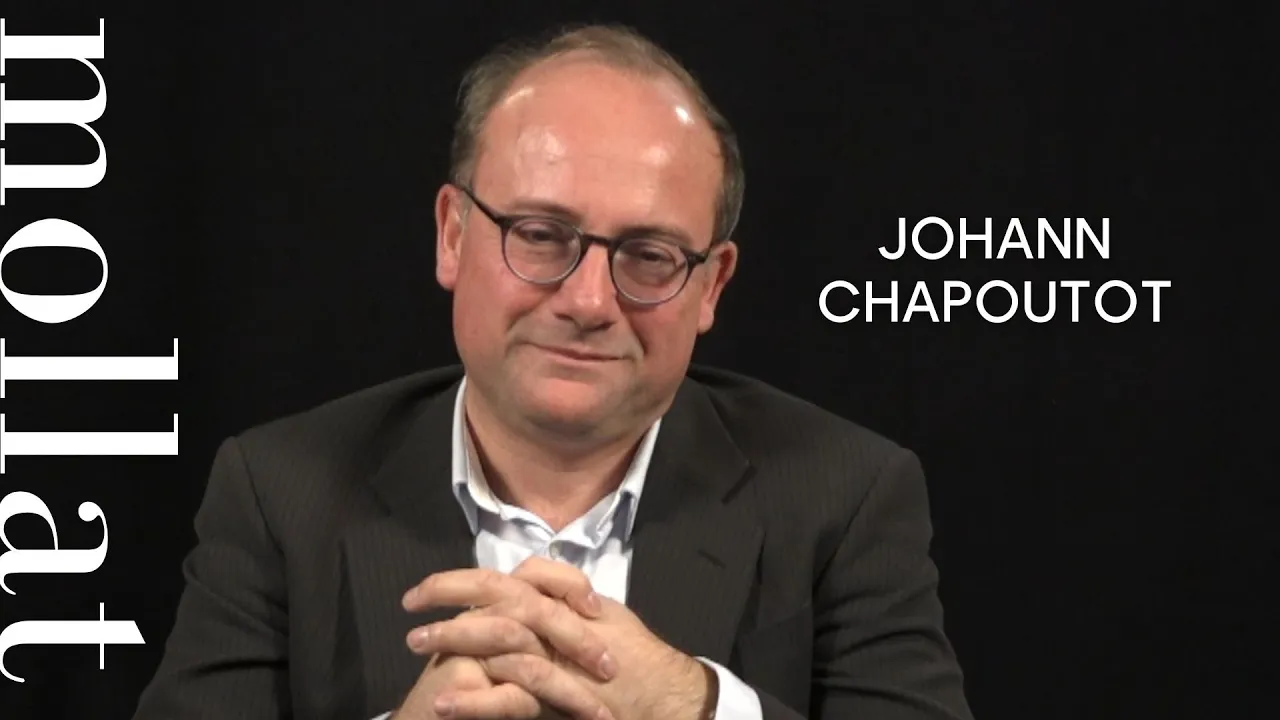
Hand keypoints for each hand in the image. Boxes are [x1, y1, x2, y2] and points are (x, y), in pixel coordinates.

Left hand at [404, 558, 714, 719]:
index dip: (457, 580)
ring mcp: (554, 657)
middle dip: (446, 597)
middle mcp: (554, 620)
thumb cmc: (631, 651)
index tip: (423, 591)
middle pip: (493, 595)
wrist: (660, 693)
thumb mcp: (599, 610)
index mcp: (558, 599)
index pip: (499, 577)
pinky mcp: (555, 697)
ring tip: (416, 644)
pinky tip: (445, 703)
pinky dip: (474, 701)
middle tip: (410, 608)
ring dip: (451, 639)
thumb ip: (563, 592)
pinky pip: (509, 698)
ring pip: (497, 637)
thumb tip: (528, 578)